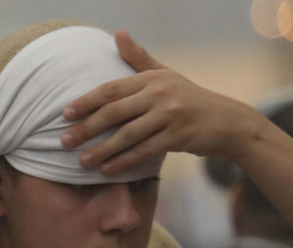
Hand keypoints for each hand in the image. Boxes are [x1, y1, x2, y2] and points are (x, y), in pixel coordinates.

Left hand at [59, 31, 265, 175]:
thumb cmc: (190, 98)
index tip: (65, 113)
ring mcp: (170, 115)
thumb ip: (139, 58)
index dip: (86, 101)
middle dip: (86, 128)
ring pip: (127, 135)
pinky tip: (107, 170)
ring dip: (102, 150)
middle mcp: (160, 94)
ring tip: (82, 161)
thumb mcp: (166, 74)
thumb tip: (117, 34)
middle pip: (115, 112)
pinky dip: (124, 161)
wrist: (227, 122)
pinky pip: (144, 151)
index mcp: (152, 78)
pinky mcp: (178, 136)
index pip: (112, 89)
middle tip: (64, 141)